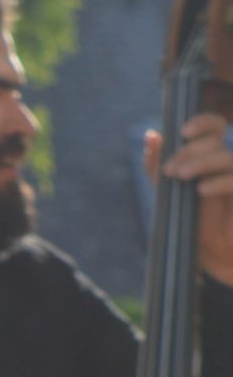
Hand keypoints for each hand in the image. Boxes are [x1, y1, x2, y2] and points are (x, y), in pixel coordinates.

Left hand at [147, 117, 232, 285]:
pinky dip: (219, 182)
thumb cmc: (195, 221)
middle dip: (189, 152)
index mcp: (216, 155)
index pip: (216, 126)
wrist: (214, 254)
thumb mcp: (170, 191)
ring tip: (180, 176)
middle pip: (216, 140)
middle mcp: (231, 161)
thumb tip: (151, 136)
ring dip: (201, 162)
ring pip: (227, 156)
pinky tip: (201, 190)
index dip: (203, 122)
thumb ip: (159, 166)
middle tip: (169, 170)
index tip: (183, 132)